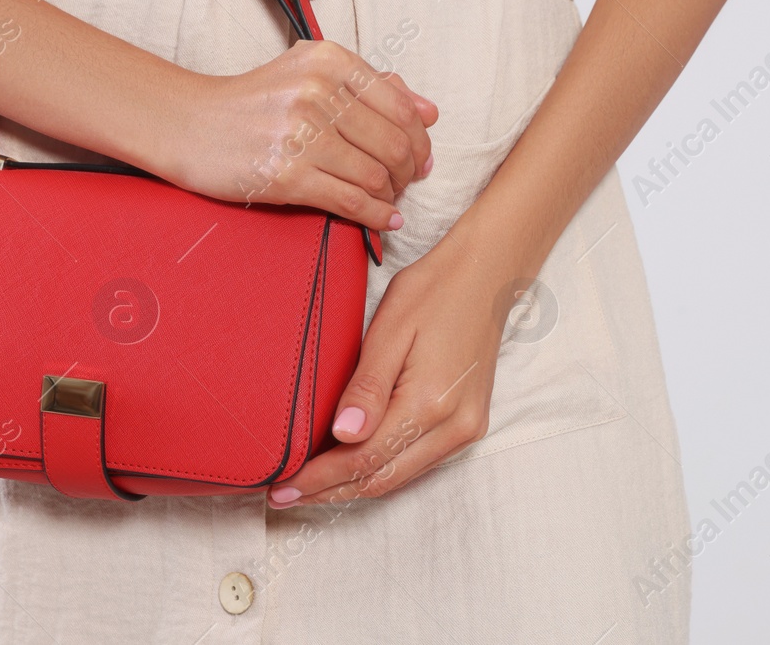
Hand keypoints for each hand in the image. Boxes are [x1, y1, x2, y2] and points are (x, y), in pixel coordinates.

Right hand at [163, 40, 437, 229]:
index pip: (400, 105)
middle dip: (409, 171)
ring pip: (376, 174)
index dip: (419, 139)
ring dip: (391, 194)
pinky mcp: (286, 175)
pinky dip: (376, 215)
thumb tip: (429, 112)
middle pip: (393, 143)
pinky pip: (350, 200)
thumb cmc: (253, 101)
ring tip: (389, 200)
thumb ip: (370, 86)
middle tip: (406, 183)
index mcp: (329, 60)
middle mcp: (318, 92)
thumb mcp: (309, 73)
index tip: (421, 157)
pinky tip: (384, 219)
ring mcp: (301, 134)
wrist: (189, 124)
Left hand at [266, 226, 524, 506]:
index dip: (320, 479)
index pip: (364, 459)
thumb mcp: (391, 329)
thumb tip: (343, 435)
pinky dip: (380, 470)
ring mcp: (466, 429)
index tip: (282, 486)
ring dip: (353, 486)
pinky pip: (417, 463)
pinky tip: (350, 467)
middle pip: (381, 478)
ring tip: (308, 488)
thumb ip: (367, 386)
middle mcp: (454, 427)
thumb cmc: (435, 290)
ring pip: (399, 477)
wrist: (488, 274)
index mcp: (431, 402)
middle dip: (330, 492)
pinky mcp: (469, 424)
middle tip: (284, 496)